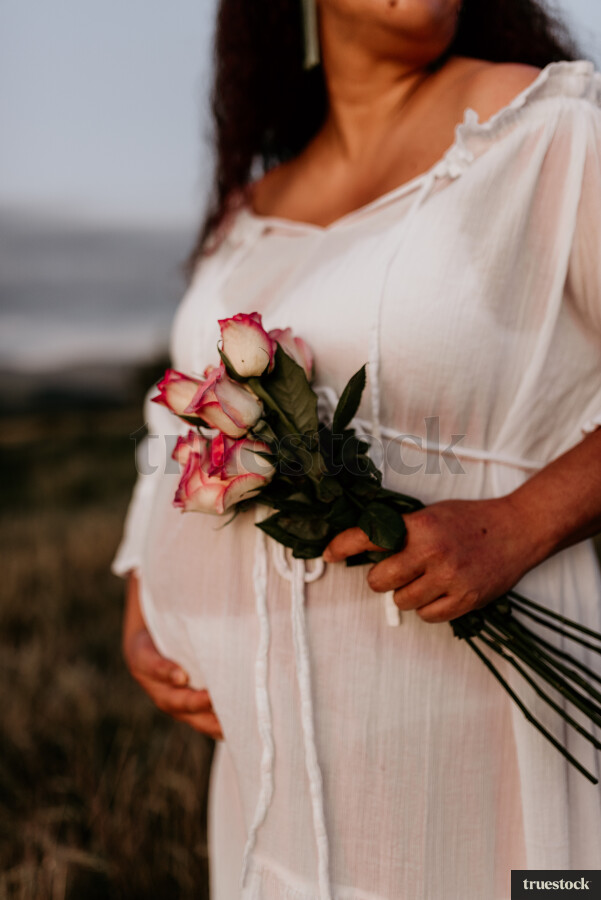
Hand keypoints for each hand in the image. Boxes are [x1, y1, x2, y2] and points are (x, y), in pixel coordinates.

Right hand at [122, 573, 223, 739]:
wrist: (158, 608)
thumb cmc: (166, 595)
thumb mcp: (164, 588)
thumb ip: (177, 586)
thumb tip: (194, 551)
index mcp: (139, 648)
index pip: (147, 662)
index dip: (163, 670)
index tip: (182, 676)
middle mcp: (149, 675)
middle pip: (165, 697)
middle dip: (190, 704)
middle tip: (214, 703)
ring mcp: (164, 689)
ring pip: (181, 711)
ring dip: (205, 720)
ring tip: (231, 725)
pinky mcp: (182, 696)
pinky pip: (195, 714)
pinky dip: (213, 721)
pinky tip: (238, 727)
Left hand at [323, 497, 537, 623]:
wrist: (517, 530)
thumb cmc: (471, 520)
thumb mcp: (431, 514)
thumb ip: (401, 529)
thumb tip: (364, 545)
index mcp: (421, 526)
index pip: (370, 537)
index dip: (344, 546)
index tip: (328, 553)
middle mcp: (433, 552)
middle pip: (380, 581)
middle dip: (381, 578)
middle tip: (394, 571)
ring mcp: (449, 578)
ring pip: (402, 602)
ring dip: (406, 594)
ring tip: (425, 579)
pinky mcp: (465, 599)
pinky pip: (427, 617)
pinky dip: (427, 608)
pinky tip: (438, 592)